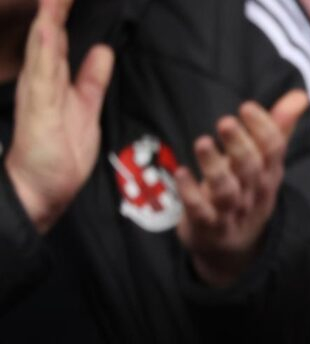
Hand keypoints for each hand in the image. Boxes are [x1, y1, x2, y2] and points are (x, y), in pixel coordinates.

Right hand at [3, 0, 113, 233]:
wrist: (42, 189)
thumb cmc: (60, 153)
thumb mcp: (86, 109)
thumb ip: (92, 80)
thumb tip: (102, 51)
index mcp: (53, 79)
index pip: (60, 37)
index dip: (64, 11)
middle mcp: (41, 80)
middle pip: (49, 34)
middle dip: (54, 7)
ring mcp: (38, 93)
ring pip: (43, 47)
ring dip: (49, 18)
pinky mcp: (38, 109)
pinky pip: (41, 76)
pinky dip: (44, 51)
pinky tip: (46, 31)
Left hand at [175, 89, 308, 287]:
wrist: (231, 250)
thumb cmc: (246, 195)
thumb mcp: (265, 165)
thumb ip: (278, 128)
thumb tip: (300, 96)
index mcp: (268, 175)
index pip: (273, 151)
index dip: (263, 129)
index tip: (247, 107)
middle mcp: (253, 193)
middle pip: (251, 170)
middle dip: (240, 146)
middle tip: (225, 121)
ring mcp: (231, 212)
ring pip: (227, 191)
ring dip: (215, 167)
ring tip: (203, 143)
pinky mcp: (207, 226)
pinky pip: (200, 212)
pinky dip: (191, 194)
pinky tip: (182, 174)